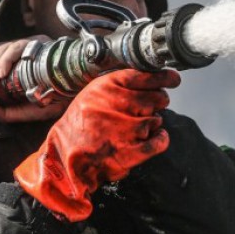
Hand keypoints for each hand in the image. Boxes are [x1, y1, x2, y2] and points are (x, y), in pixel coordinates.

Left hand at [0, 36, 65, 122]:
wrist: (73, 95)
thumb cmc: (49, 103)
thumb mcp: (24, 112)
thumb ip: (4, 113)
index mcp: (11, 64)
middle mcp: (17, 54)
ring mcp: (27, 49)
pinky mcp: (36, 47)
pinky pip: (16, 47)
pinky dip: (6, 58)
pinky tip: (3, 72)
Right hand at [14, 68, 181, 220]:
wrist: (62, 157)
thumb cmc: (79, 126)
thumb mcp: (92, 96)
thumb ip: (118, 89)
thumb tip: (155, 84)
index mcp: (101, 88)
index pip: (140, 76)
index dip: (162, 77)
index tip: (172, 79)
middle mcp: (110, 106)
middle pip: (152, 98)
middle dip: (158, 102)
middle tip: (155, 106)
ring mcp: (119, 130)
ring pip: (154, 120)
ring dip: (154, 123)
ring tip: (143, 126)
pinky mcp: (125, 152)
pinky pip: (156, 142)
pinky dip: (161, 139)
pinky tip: (158, 136)